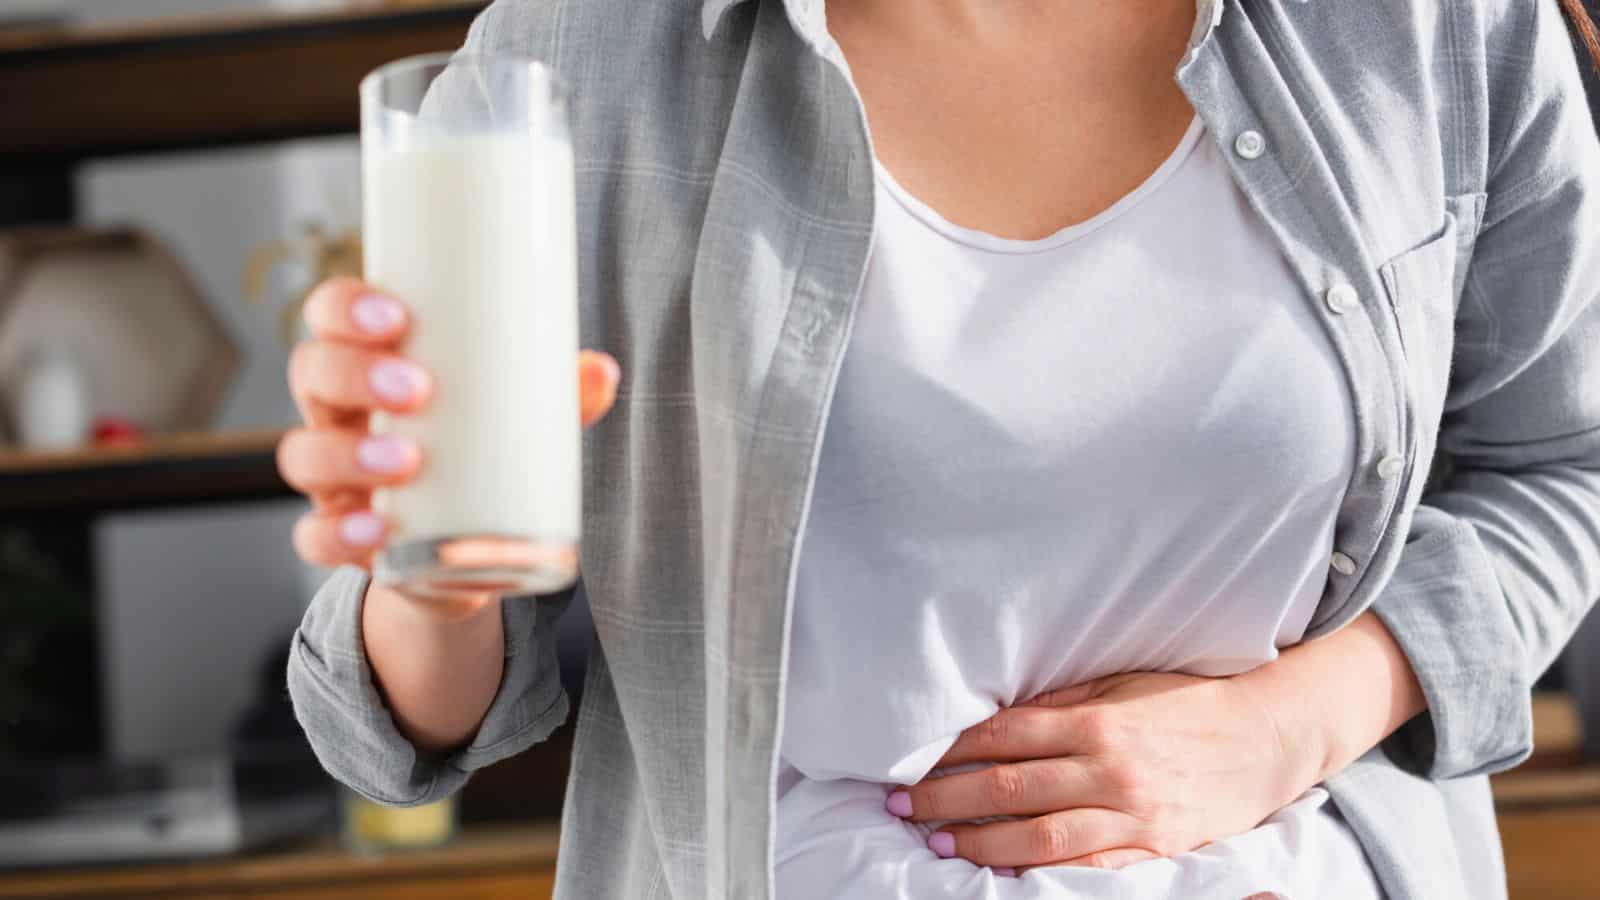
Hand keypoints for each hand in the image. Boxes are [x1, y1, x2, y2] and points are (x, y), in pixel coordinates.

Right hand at [277, 276, 619, 584]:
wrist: (465, 553)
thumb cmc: (482, 451)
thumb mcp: (518, 417)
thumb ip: (558, 394)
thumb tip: (604, 371)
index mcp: (370, 364)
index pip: (330, 315)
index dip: (345, 307)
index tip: (396, 315)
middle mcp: (337, 415)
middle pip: (311, 373)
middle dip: (352, 372)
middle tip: (415, 389)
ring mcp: (332, 479)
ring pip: (302, 454)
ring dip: (346, 454)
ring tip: (406, 462)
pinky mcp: (341, 539)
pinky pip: (313, 537)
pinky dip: (338, 534)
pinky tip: (376, 531)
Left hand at [888, 671, 1312, 871]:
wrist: (1266, 737)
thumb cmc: (1185, 704)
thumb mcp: (1121, 686)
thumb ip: (1060, 704)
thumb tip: (995, 717)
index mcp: (1096, 721)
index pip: (1006, 736)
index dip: (953, 750)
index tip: (914, 760)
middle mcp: (1110, 767)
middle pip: (1011, 786)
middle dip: (948, 797)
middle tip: (902, 805)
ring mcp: (1133, 812)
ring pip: (1042, 835)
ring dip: (982, 841)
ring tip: (939, 842)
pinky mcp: (1156, 848)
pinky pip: (1091, 866)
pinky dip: (1045, 872)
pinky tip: (1006, 872)